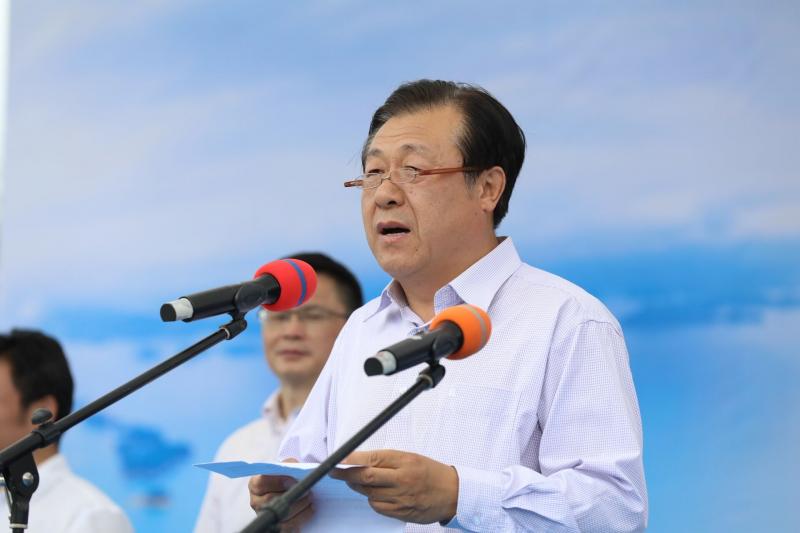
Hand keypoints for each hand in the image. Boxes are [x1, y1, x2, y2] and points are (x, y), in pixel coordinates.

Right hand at [248, 459, 312, 531]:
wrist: (289, 489)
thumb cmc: (287, 476)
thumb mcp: (287, 466)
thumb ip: (289, 465)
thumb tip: (296, 468)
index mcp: (255, 485)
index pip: (261, 483)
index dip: (278, 482)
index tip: (293, 481)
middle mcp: (256, 502)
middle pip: (271, 500)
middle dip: (292, 495)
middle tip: (307, 490)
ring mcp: (265, 516)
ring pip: (281, 514)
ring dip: (300, 505)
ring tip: (310, 498)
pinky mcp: (276, 526)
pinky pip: (289, 526)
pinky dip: (302, 517)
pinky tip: (310, 508)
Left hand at [329, 450, 457, 523]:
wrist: (453, 493)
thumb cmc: (430, 472)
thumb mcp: (411, 458)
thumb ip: (387, 459)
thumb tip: (360, 460)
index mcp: (405, 461)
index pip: (373, 458)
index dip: (352, 459)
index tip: (338, 459)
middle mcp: (403, 479)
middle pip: (367, 478)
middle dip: (346, 475)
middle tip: (334, 473)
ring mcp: (402, 498)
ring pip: (369, 494)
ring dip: (358, 488)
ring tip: (355, 482)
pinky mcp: (402, 512)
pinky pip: (378, 507)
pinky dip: (372, 500)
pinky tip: (374, 494)